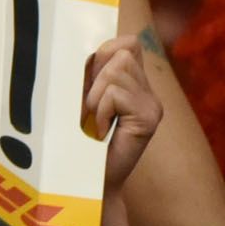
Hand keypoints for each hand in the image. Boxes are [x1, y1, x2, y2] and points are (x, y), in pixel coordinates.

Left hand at [83, 33, 163, 192]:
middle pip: (121, 51)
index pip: (125, 43)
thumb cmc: (74, 142)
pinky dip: (99, 110)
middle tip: (87, 109)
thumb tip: (78, 44)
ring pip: (117, 70)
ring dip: (93, 95)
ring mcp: (152, 104)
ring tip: (92, 121)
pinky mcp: (149, 118)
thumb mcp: (77, 102)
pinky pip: (116, 93)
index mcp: (132, 84)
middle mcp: (147, 91)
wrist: (84, 182)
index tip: (86, 85)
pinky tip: (99, 131)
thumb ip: (86, 76)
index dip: (101, 54)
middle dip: (93, 77)